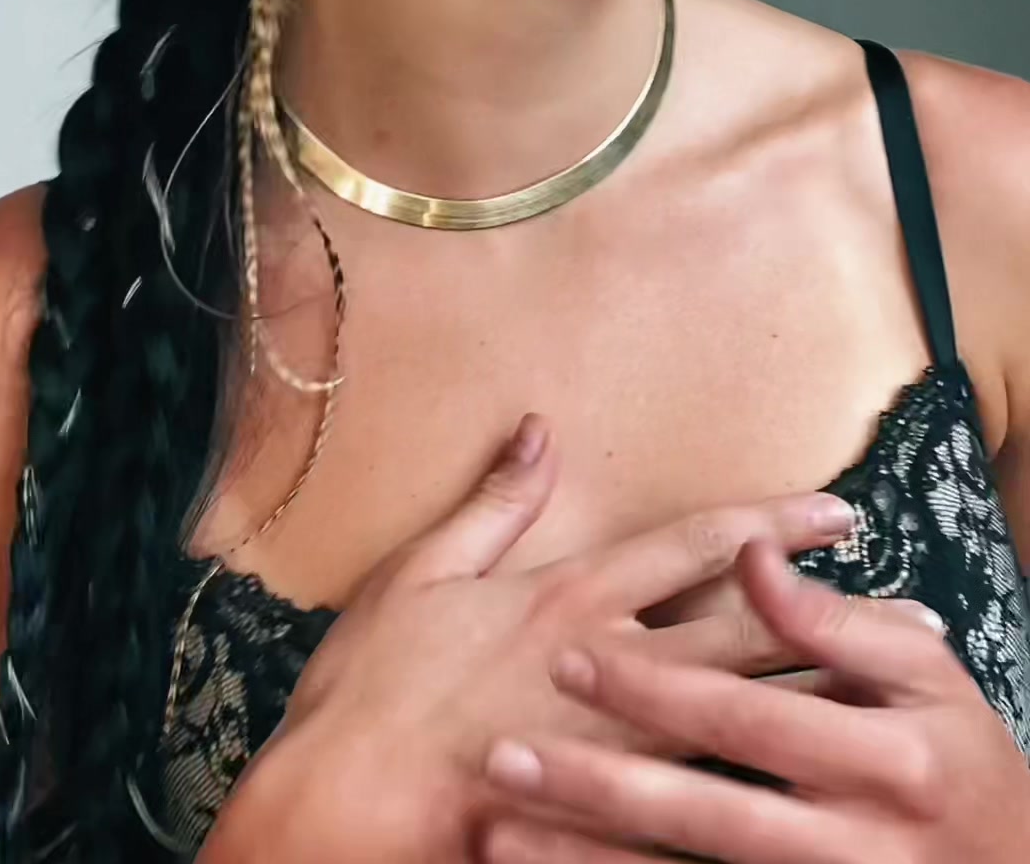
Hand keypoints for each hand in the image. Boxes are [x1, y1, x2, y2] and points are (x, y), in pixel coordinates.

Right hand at [199, 418, 856, 863]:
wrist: (332, 805)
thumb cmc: (369, 687)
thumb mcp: (421, 570)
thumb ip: (494, 501)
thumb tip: (541, 428)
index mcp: (572, 597)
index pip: (698, 548)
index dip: (773, 527)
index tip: (838, 515)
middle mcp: (611, 664)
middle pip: (752, 632)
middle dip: (835, 617)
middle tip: (915, 612)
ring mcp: (616, 750)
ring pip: (750, 722)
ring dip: (822, 703)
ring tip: (890, 699)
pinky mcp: (607, 819)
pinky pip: (705, 811)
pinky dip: (762, 795)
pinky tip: (813, 797)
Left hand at [482, 535, 1029, 862]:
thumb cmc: (960, 761)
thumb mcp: (924, 678)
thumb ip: (834, 620)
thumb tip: (751, 554)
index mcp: (879, 762)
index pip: (744, 718)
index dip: (655, 689)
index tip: (568, 657)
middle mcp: (849, 845)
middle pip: (699, 813)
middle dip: (595, 786)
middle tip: (502, 755)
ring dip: (586, 862)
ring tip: (496, 838)